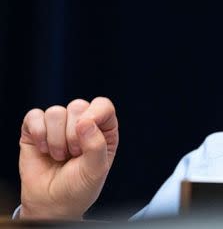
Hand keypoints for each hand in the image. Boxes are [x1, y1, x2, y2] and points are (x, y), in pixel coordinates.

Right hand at [18, 97, 118, 219]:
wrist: (52, 203)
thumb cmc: (79, 186)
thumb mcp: (96, 170)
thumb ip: (96, 145)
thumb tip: (84, 121)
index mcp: (103, 129)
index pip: (103, 105)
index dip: (94, 114)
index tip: (85, 131)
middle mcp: (82, 122)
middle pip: (77, 106)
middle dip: (73, 135)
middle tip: (73, 155)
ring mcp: (59, 124)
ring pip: (55, 112)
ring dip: (56, 140)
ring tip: (59, 156)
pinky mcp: (36, 129)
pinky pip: (34, 116)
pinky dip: (38, 134)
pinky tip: (44, 150)